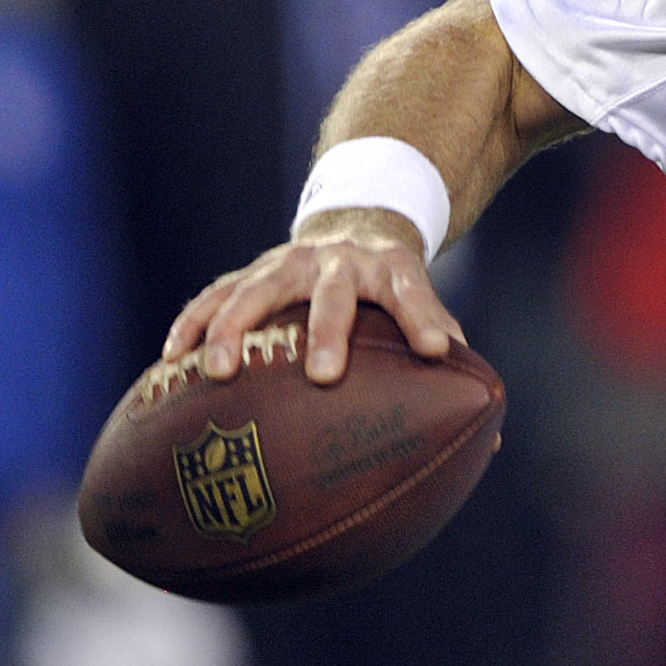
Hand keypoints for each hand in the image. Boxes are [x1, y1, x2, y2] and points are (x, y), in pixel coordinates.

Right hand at [161, 208, 463, 386]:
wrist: (354, 223)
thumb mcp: (423, 304)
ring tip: (221, 371)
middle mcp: (337, 263)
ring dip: (238, 328)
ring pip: (257, 290)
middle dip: (328, 333)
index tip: (438, 349)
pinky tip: (173, 362)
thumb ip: (448, 361)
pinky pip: (213, 296)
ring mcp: (286, 263)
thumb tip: (492, 442)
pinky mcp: (249, 272)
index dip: (426, 319)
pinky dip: (193, 324)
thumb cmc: (393, 286)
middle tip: (324, 375)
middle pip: (331, 295)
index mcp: (391, 270)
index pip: (415, 293)